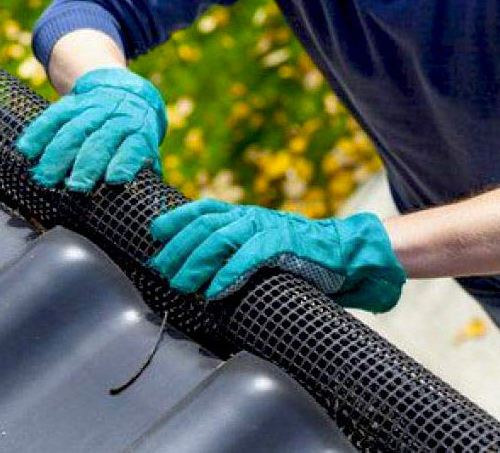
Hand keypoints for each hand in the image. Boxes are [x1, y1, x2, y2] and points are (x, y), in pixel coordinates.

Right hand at [16, 68, 166, 190]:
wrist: (124, 93)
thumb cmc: (134, 134)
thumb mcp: (147, 148)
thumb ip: (144, 170)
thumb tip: (145, 198)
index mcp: (139, 131)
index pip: (133, 147)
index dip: (124, 162)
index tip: (113, 179)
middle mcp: (117, 118)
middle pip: (100, 140)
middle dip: (86, 165)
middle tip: (75, 187)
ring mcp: (93, 108)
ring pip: (73, 129)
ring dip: (57, 155)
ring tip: (45, 178)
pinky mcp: (72, 103)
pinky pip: (53, 116)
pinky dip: (38, 133)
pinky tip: (27, 150)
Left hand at [149, 199, 405, 312]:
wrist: (344, 252)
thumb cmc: (299, 255)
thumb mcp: (261, 244)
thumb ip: (236, 249)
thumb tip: (201, 268)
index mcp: (245, 215)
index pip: (203, 208)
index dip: (177, 217)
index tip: (155, 231)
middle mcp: (251, 216)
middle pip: (204, 225)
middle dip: (178, 247)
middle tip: (161, 269)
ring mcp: (267, 227)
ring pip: (220, 238)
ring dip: (196, 263)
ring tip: (180, 284)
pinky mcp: (284, 244)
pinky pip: (250, 256)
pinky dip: (230, 273)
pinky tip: (215, 290)